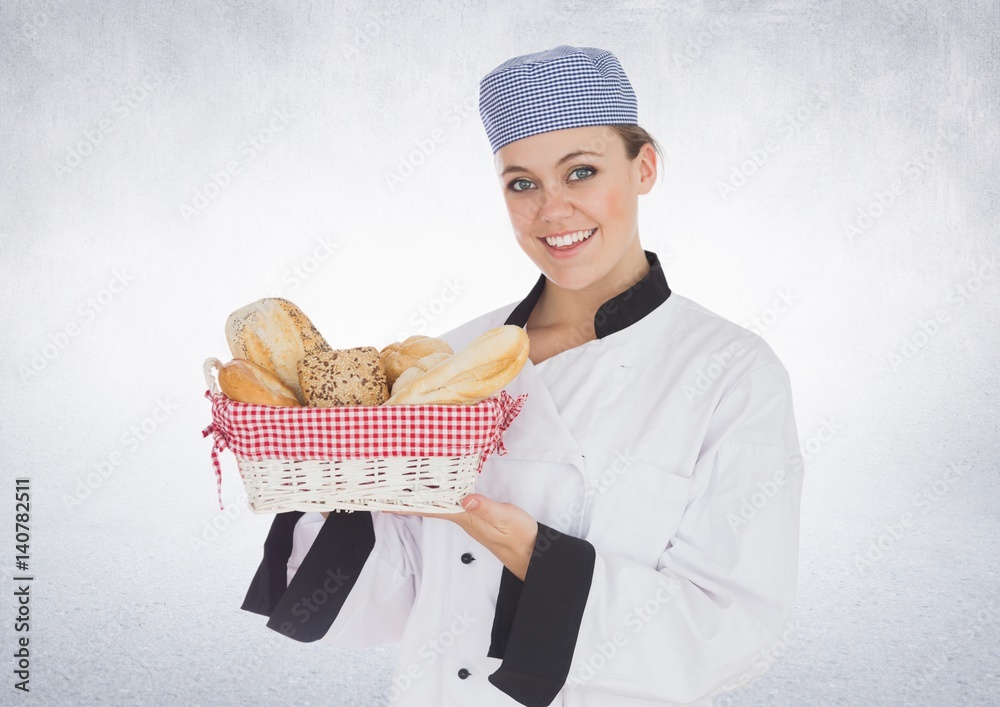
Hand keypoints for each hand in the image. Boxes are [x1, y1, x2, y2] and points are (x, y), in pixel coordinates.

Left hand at [384, 494, 538, 580]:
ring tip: (406, 490)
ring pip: (440, 507)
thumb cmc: (520, 536)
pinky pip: (453, 506)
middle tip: (389, 491)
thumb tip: (464, 498)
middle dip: (410, 500)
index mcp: (466, 518)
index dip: (409, 505)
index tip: (386, 502)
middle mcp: (464, 519)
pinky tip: (440, 494)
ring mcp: (471, 520)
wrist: (533, 554)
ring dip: (423, 499)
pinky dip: (441, 499)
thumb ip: (485, 507)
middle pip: (431, 508)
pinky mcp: (479, 518)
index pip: (432, 509)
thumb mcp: (505, 517)